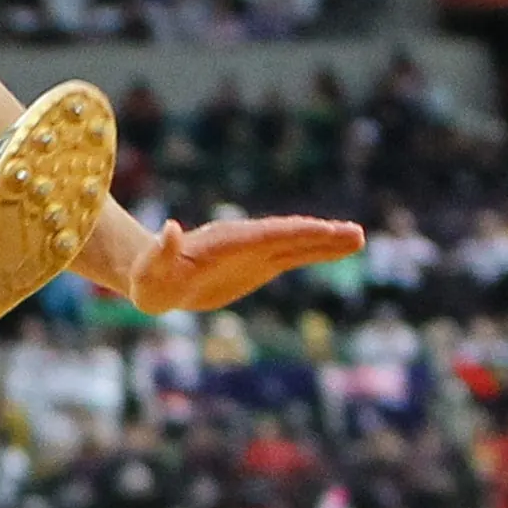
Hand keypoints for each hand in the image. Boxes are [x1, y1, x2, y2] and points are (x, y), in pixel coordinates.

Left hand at [127, 215, 364, 314]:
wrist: (155, 278)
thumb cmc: (149, 279)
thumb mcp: (150, 271)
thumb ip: (161, 251)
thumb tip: (169, 228)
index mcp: (223, 243)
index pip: (263, 235)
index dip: (292, 232)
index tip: (321, 229)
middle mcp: (243, 241)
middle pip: (287, 235)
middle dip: (319, 234)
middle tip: (354, 232)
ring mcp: (254, 251)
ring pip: (296, 243)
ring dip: (326, 241)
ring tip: (359, 236)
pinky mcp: (260, 264)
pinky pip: (294, 255)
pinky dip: (317, 251)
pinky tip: (341, 248)